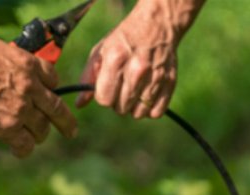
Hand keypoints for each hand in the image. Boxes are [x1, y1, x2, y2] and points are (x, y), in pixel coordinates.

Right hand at [0, 34, 77, 156]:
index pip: (54, 79)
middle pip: (57, 109)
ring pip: (42, 129)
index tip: (47, 96)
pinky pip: (25, 145)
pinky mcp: (8, 128)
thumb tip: (11, 68)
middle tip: (70, 131)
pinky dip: (23, 150)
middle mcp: (30, 87)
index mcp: (28, 64)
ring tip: (30, 138)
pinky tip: (19, 151)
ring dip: (38, 135)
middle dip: (66, 122)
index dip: (51, 90)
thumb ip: (11, 60)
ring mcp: (21, 109)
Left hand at [76, 1, 186, 118]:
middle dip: (118, 102)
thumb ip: (89, 77)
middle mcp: (136, 69)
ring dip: (134, 107)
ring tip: (135, 91)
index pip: (104, 99)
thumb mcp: (102, 51)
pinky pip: (155, 112)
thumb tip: (79, 104)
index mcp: (116, 59)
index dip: (104, 96)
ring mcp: (155, 77)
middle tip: (122, 87)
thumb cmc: (124, 40)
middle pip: (121, 108)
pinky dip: (150, 109)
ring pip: (138, 113)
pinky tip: (147, 94)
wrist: (157, 25)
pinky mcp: (169, 83)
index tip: (108, 87)